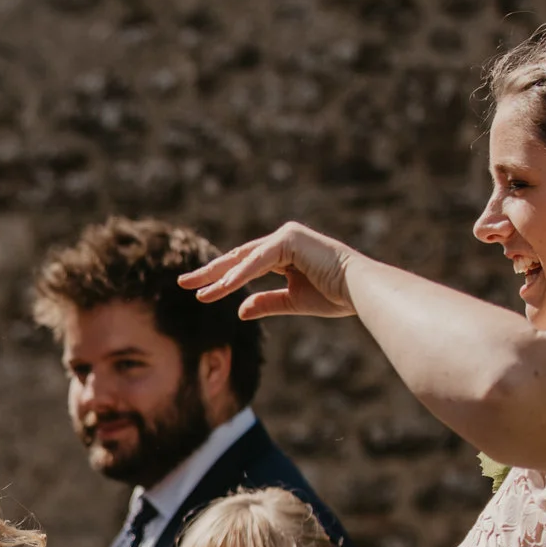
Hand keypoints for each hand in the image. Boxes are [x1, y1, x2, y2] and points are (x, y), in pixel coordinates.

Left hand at [178, 221, 359, 320]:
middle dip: (210, 271)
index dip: (221, 279)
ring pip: (244, 259)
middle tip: (183, 282)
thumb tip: (240, 310)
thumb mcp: (292, 301)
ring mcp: (287, 236)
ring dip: (219, 275)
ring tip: (196, 289)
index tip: (200, 292)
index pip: (245, 265)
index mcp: (285, 253)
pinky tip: (223, 288)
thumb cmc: (335, 296)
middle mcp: (284, 240)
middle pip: (238, 257)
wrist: (361, 292)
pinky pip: (258, 260)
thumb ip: (266, 302)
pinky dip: (240, 275)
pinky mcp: (290, 239)